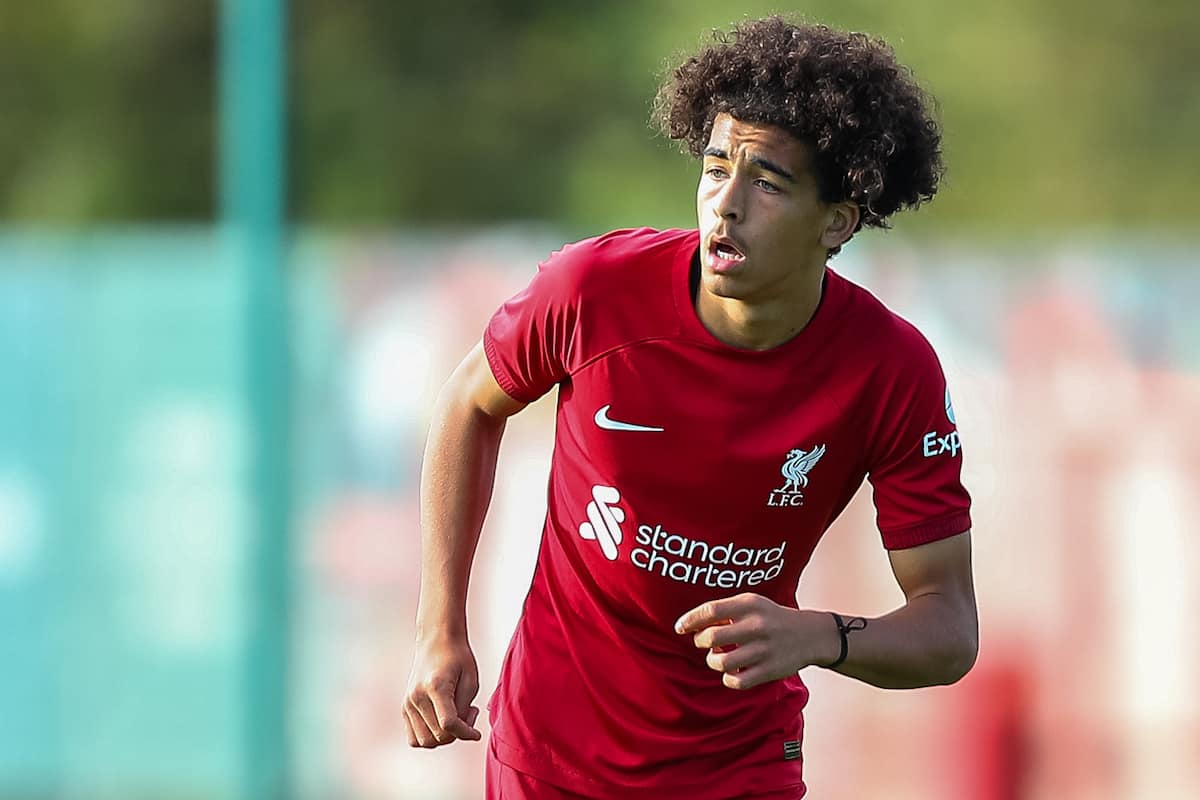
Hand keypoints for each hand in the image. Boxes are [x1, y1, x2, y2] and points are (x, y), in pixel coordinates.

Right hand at [403, 634, 481, 747]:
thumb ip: (463, 709)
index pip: (448, 724)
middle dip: (457, 734)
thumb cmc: (458, 658)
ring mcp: (408, 703)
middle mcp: (417, 696)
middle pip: (437, 736)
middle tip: (469, 714)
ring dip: (444, 738)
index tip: (477, 734)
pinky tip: (442, 722)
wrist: (437, 641)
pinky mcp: (405, 707)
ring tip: (456, 718)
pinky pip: (415, 738)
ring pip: (425, 742)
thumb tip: (459, 732)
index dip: (466, 733)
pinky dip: (430, 737)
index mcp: (435, 686)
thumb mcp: (470, 681)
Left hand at [674, 593, 837, 689]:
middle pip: (712, 637)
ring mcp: (764, 650)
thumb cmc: (771, 617)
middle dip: (700, 642)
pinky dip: (728, 679)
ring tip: (718, 657)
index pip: (711, 610)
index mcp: (750, 605)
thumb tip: (694, 624)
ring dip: (713, 661)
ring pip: (721, 662)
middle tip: (703, 642)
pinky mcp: (769, 670)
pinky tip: (732, 672)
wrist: (809, 635)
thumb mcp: (752, 604)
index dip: (690, 620)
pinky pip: (736, 681)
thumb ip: (726, 610)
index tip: (679, 628)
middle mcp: (757, 626)